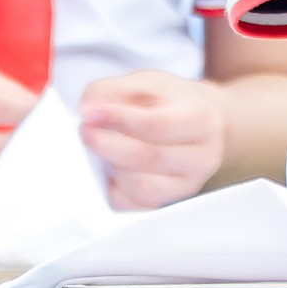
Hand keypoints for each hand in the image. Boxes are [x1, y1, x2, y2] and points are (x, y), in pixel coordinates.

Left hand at [78, 70, 228, 208]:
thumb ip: (114, 90)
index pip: (158, 125)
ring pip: (141, 187)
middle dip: (107, 145)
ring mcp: (187, 185)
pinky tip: (111, 167)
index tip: (90, 114)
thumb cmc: (172, 102)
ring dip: (112, 166)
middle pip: (148, 158)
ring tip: (103, 147)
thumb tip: (87, 110)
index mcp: (201, 120)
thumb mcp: (147, 82)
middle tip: (85, 130)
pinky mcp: (168, 203)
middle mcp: (201, 158)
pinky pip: (132, 205)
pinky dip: (113, 188)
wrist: (200, 125)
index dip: (119, 120)